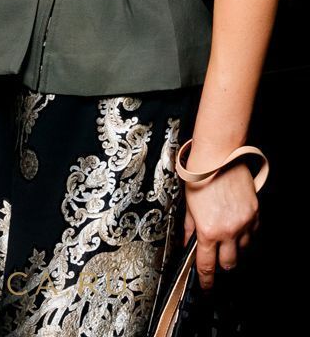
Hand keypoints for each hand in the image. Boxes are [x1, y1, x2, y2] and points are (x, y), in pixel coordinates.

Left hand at [183, 161, 258, 289]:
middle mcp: (228, 231)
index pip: (207, 267)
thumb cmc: (199, 176)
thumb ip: (189, 228)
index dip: (206, 280)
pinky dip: (246, 235)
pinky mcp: (254, 214)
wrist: (218, 156)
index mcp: (208, 231)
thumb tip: (188, 244)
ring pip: (243, 250)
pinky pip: (253, 234)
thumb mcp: (188, 206)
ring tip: (226, 240)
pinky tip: (237, 227)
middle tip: (216, 260)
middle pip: (228, 264)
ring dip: (234, 249)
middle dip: (221, 265)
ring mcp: (244, 223)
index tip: (206, 286)